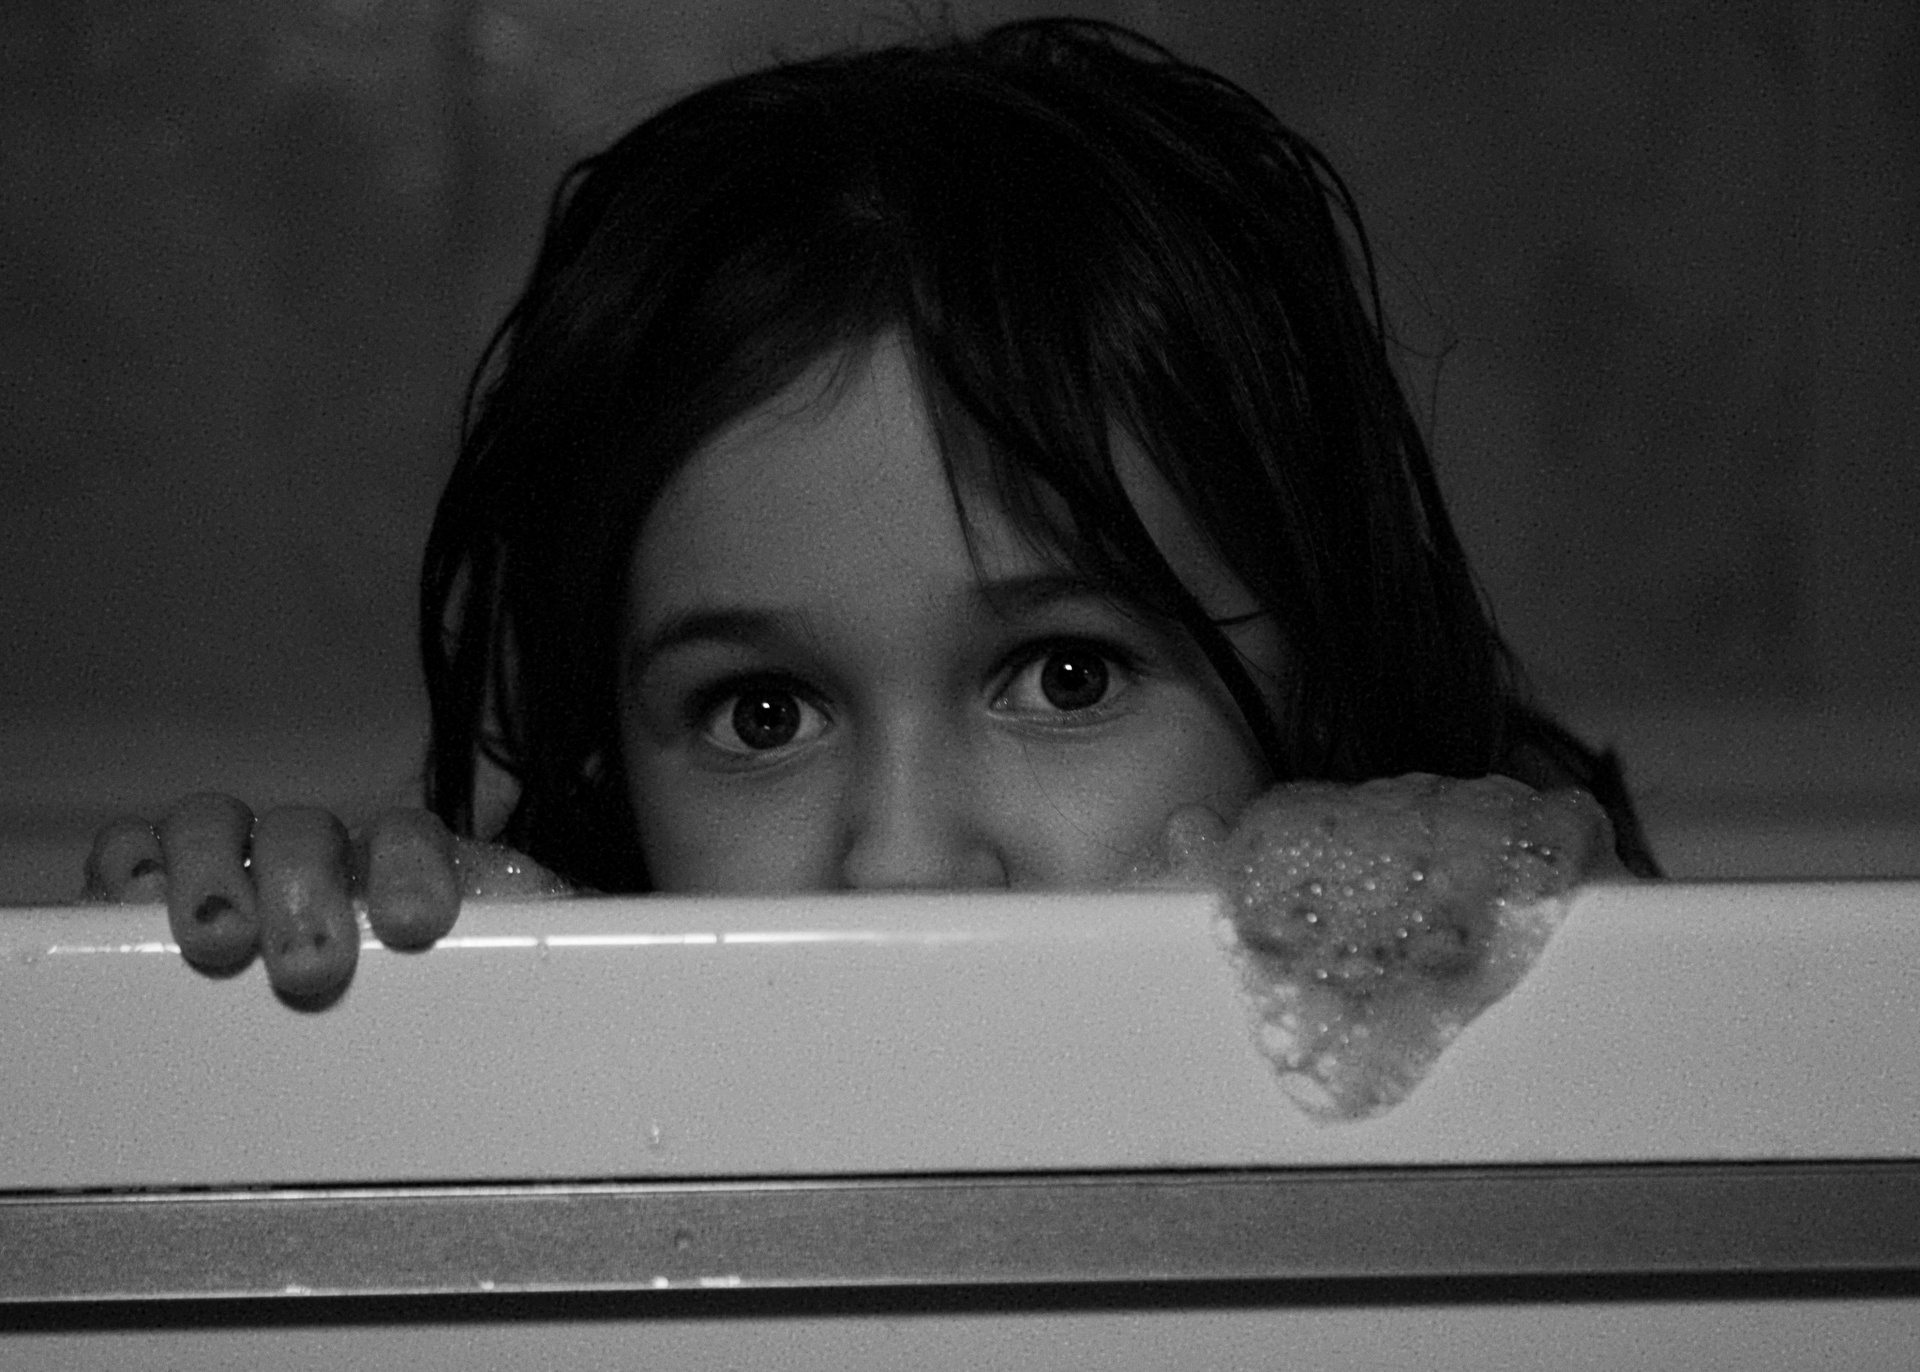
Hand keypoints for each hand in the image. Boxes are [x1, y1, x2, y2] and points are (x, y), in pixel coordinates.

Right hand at [82, 795, 564, 1007]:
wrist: (431, 1033)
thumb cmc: (467, 1007)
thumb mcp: (517, 986)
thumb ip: (553, 967)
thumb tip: (637, 971)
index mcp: (415, 870)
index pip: (411, 837)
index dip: (410, 868)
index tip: (419, 923)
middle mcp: (328, 859)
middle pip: (310, 832)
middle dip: (308, 889)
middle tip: (312, 966)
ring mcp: (245, 867)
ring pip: (223, 827)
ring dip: (218, 874)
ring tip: (220, 942)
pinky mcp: (170, 895)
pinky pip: (138, 853)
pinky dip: (131, 865)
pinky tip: (130, 903)